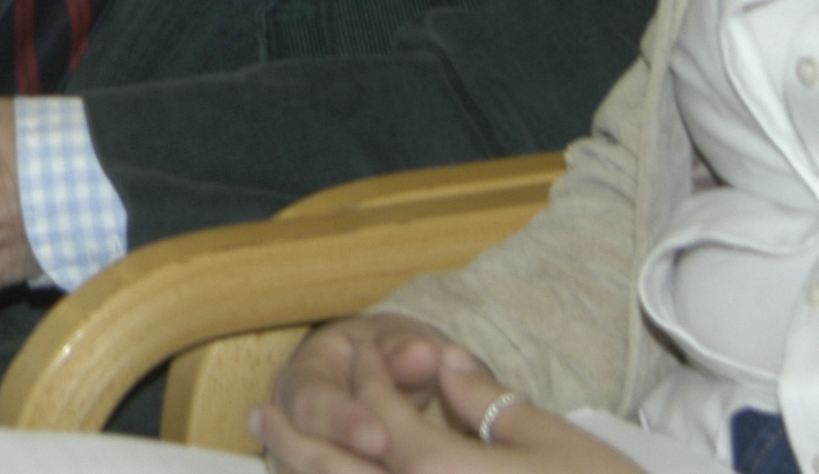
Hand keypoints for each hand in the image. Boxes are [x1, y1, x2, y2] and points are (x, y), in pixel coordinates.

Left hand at [260, 324, 639, 473]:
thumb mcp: (556, 443)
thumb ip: (486, 400)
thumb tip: (441, 362)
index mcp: (444, 473)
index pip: (381, 417)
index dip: (368, 381)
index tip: (359, 356)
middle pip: (336, 472)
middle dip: (294, 440)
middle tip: (263, 414)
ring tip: (277, 453)